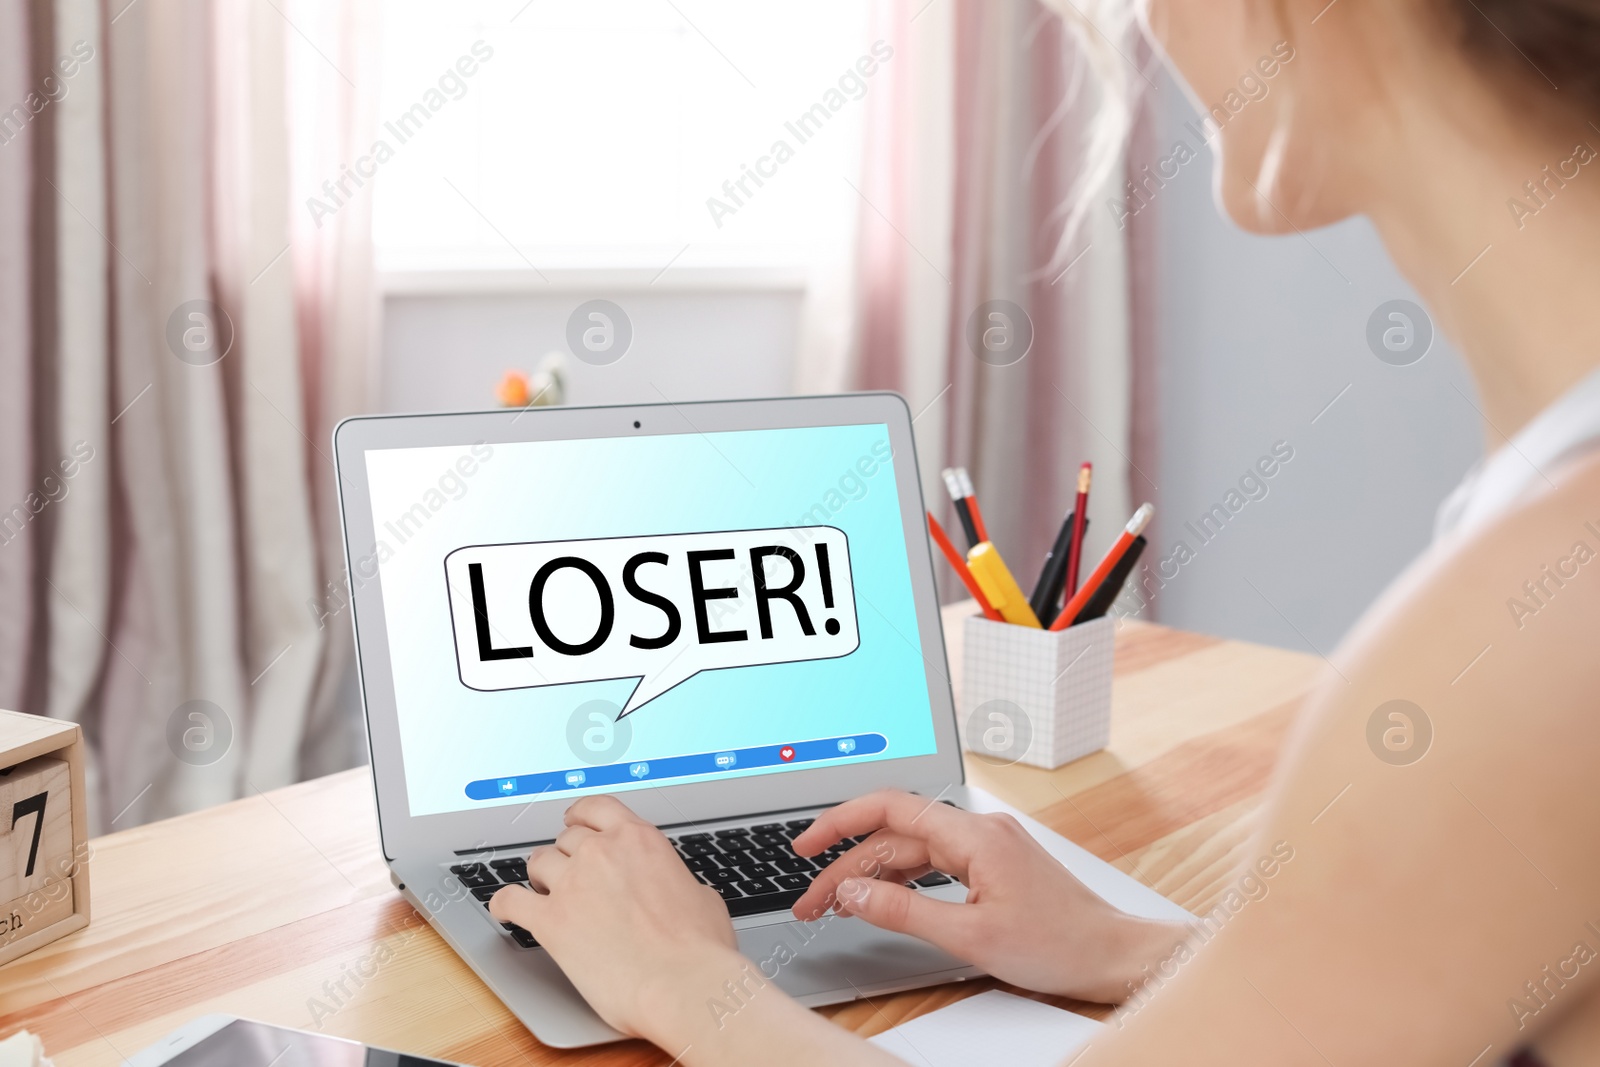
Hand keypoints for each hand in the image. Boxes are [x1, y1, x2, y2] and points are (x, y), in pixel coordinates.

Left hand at [489, 795, 742, 1039]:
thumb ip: (674, 881)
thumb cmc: (699, 949)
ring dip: (541, 876)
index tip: (576, 822)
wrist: (683, 984)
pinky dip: (504, 904)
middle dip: (567, 855)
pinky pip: (510, 901)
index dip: (581, 815)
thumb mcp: (701, 896)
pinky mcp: (550, 921)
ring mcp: (572, 884)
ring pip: (539, 862)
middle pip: (566, 838)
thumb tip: (673, 889)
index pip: (597, 809)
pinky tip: (504, 909)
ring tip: (544, 892)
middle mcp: (601, 853)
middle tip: (570, 873)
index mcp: (639, 841)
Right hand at [790, 789, 1186, 1002]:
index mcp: (974, 835)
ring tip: (837, 906)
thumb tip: (852, 892)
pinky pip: (934, 861)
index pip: (890, 809)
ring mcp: (988, 845)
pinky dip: (902, 879)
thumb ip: (903, 910)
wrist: (1113, 956)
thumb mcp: (969, 935)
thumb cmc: (1058, 945)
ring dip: (871, 874)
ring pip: (912, 849)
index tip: (806, 847)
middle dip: (847, 866)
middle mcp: (979, 830)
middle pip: (895, 835)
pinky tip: (882, 899)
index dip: (840, 823)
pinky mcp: (993, 863)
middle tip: (813, 904)